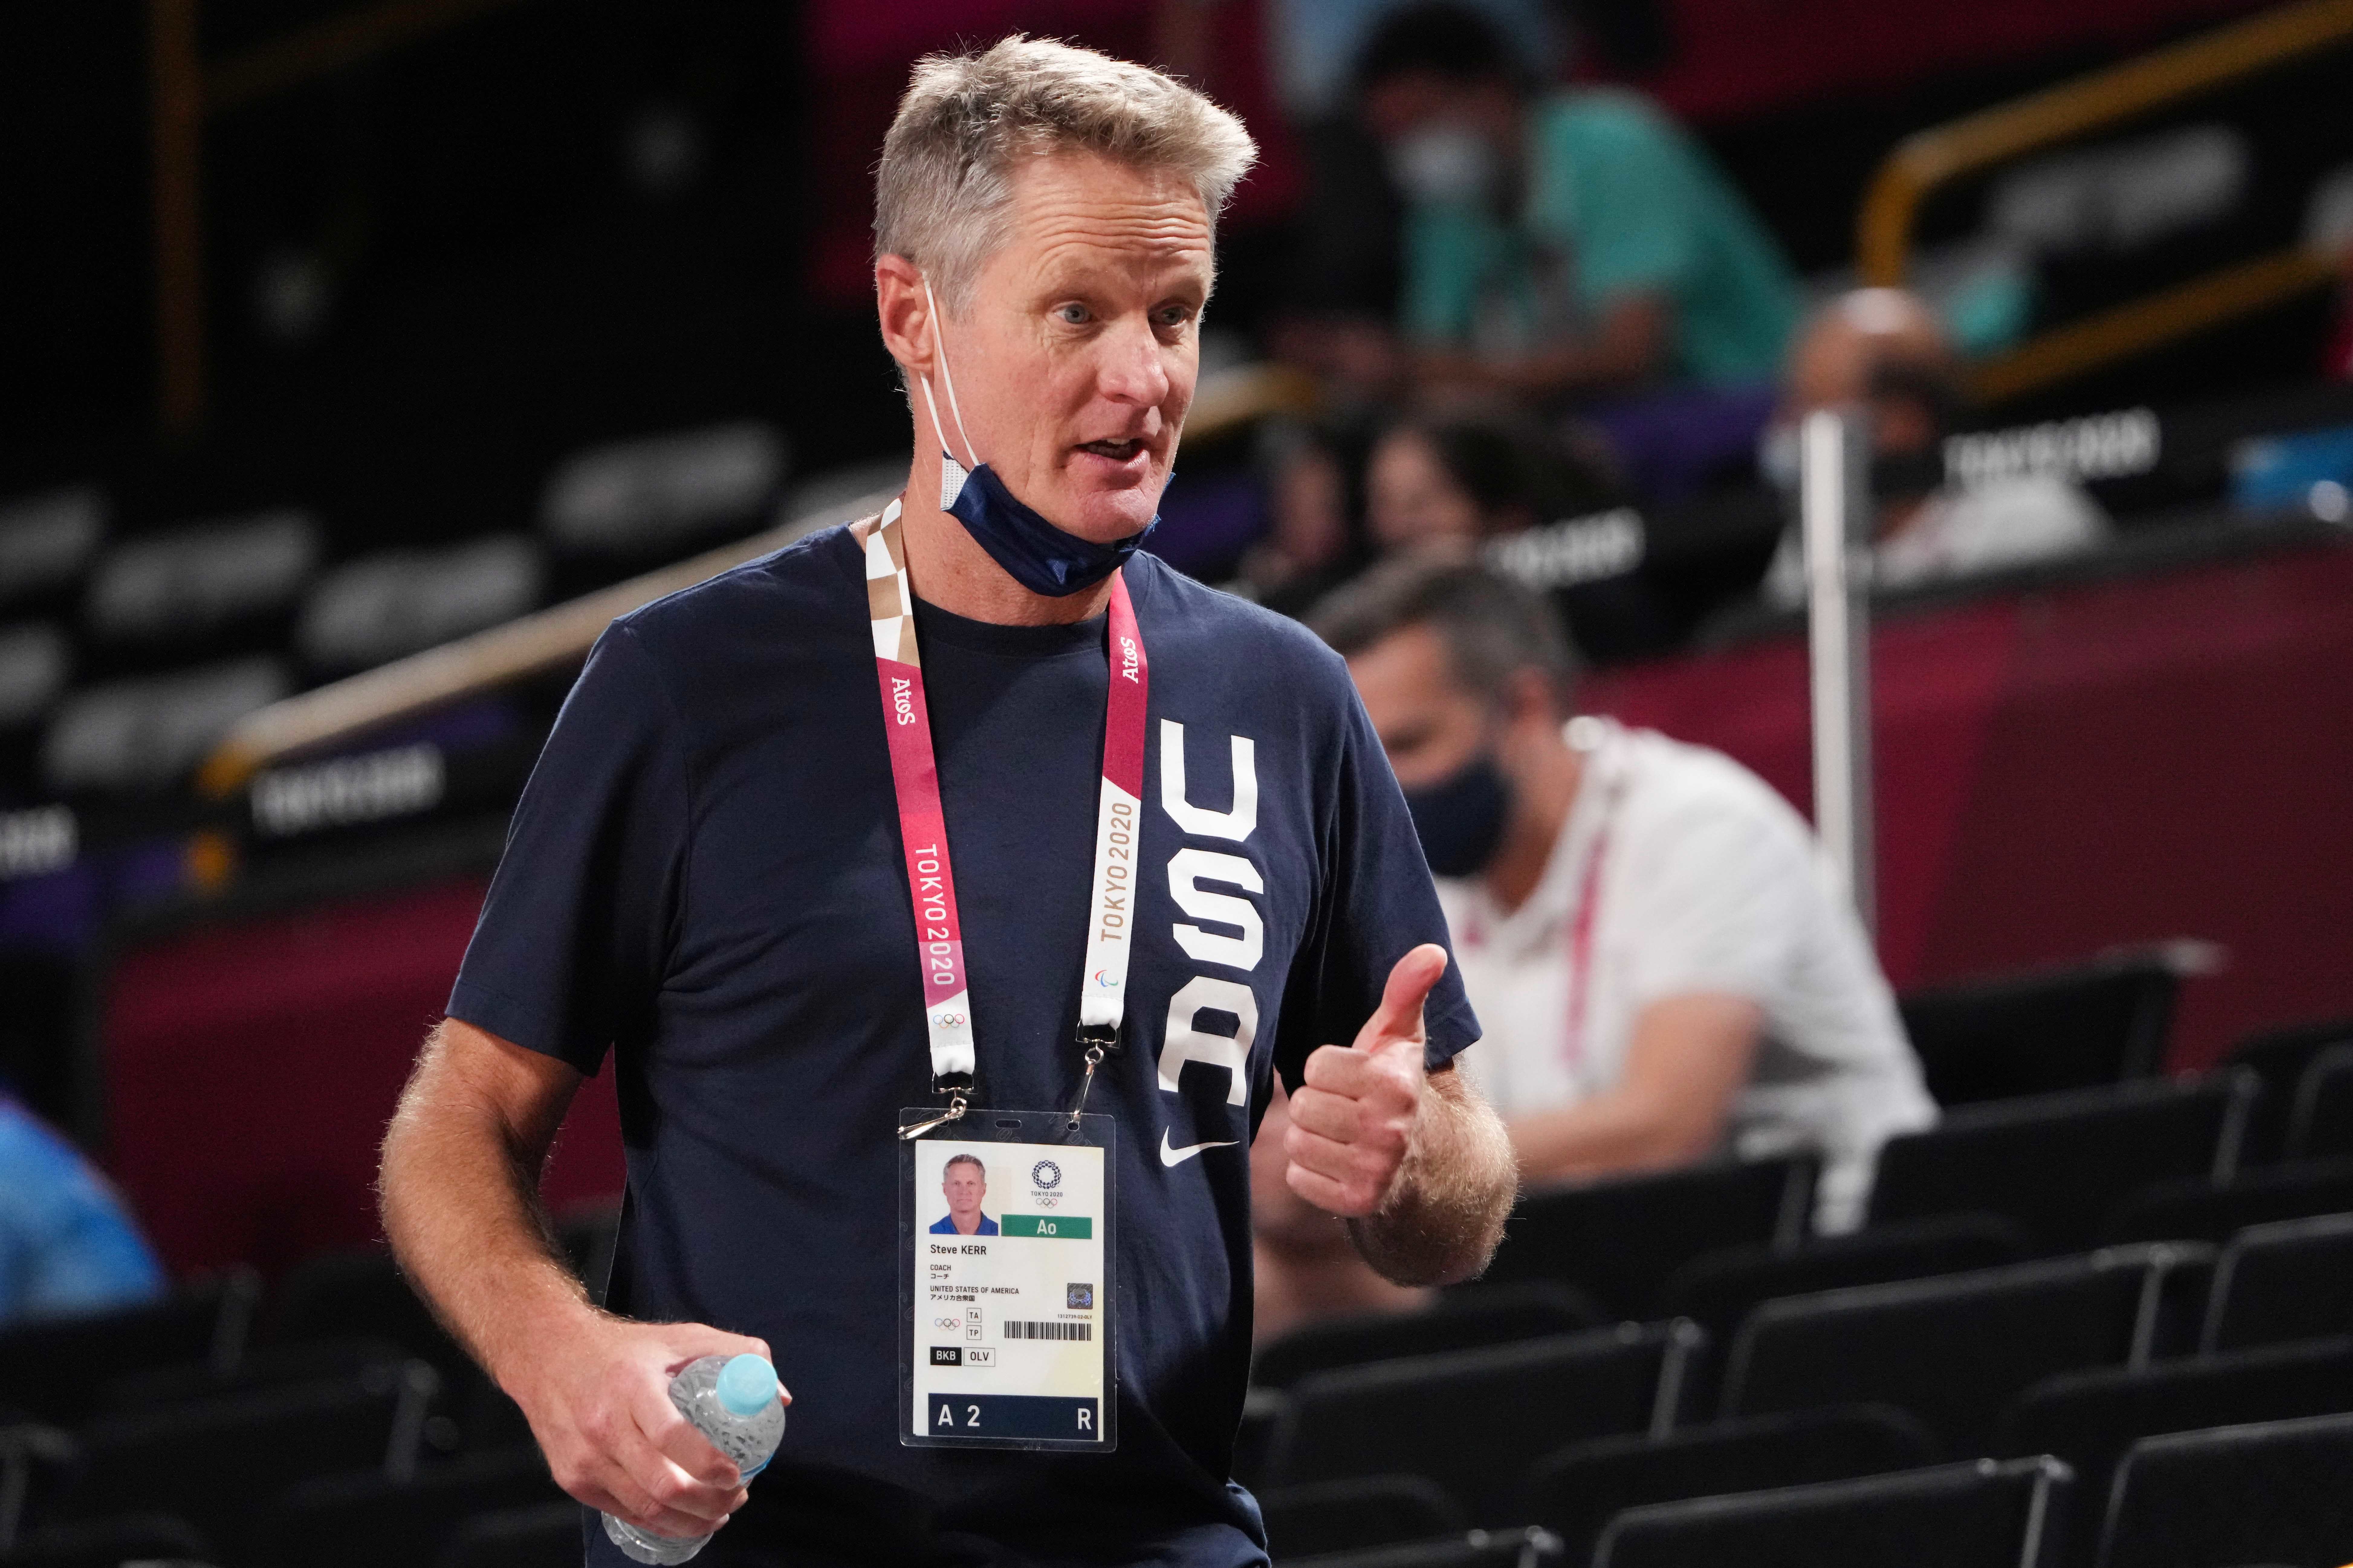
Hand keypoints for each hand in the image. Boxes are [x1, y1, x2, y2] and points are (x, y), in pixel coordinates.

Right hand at [510, 1312, 781, 1539]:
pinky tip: (682, 1516)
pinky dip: (658, 1522)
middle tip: (736, 1497)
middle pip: (660, 1485)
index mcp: (632, 1387)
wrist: (547, 1355)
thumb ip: (734, 1355)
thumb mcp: (680, 1337)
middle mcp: (603, 1426)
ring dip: (688, 1520)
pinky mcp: (572, 1479)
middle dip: (707, 1502)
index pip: (672, 1437)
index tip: (738, 1474)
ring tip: (718, 1512)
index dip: (708, 1465)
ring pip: (643, 1508)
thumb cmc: (622, 1349)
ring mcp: (585, 1458)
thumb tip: (779, 1395)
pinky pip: (623, 1512)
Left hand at [1284, 944, 1447, 1217]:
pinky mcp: (1358, 1203)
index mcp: (1395, 1083)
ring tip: (1343, 1136)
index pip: (1315, 1065)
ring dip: (1312, 1138)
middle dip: (1318, 1104)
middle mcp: (1389, 1130)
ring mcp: (1375, 1171)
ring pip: (1296, 1142)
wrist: (1436, 1167)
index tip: (1354, 1079)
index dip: (1329, 1070)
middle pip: (1303, 1104)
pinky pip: (1297, 1178)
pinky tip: (1340, 1164)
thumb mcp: (1402, 1040)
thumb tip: (1432, 949)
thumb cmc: (1399, 1090)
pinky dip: (1311, 1173)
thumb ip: (1406, 991)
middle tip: (1347, 1110)